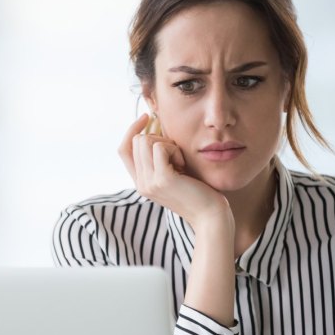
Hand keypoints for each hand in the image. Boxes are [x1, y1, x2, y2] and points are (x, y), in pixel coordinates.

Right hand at [118, 114, 232, 231]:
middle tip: (177, 156)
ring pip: (145, 140)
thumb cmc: (199, 192)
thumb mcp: (174, 173)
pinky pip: (161, 147)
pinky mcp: (162, 179)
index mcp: (141, 182)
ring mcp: (149, 183)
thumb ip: (160, 158)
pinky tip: (184, 165)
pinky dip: (175, 150)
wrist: (210, 216)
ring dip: (167, 144)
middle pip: (136, 141)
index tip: (147, 118)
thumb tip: (154, 126)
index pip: (123, 149)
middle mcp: (141, 184)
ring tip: (180, 161)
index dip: (132, 130)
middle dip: (158, 138)